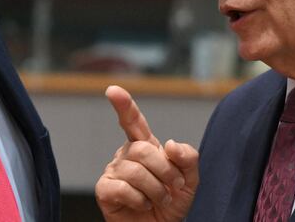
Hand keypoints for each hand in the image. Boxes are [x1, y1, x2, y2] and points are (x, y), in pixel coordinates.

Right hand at [95, 85, 198, 221]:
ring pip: (134, 170)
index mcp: (145, 146)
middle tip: (175, 187)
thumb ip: (188, 157)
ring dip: (155, 189)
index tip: (113, 90)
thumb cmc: (172, 203)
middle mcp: (126, 155)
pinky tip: (142, 205)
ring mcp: (113, 171)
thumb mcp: (190, 179)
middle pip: (142, 149)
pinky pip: (122, 188)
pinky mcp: (104, 190)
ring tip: (160, 200)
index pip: (133, 121)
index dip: (124, 105)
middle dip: (165, 170)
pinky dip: (139, 199)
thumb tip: (170, 144)